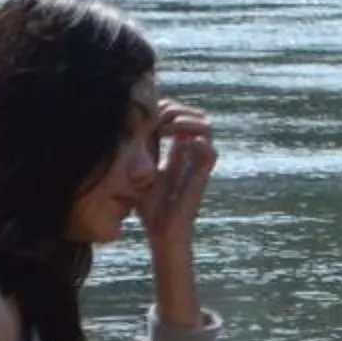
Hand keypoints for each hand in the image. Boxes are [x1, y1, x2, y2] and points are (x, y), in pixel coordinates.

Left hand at [134, 99, 216, 256]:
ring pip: (206, 128)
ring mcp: (198, 164)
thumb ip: (143, 154)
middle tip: (159, 117)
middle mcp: (192, 154)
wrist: (163, 231)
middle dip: (177, 111)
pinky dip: (198, 144)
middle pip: (196, 116)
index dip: (169, 109)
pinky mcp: (201, 177)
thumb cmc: (150, 205)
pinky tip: (180, 142)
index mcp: (179, 151)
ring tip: (168, 126)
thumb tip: (131, 132)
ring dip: (187, 122)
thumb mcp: (141, 173)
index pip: (181, 117)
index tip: (150, 113)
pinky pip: (210, 153)